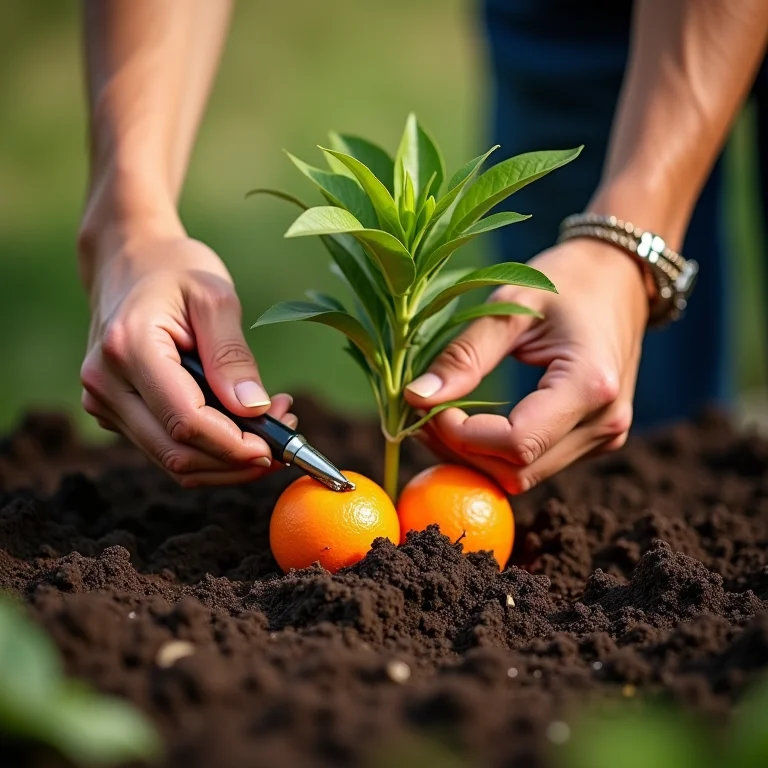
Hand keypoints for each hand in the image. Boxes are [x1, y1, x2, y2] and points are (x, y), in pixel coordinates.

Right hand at [79, 234, 294, 486]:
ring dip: (228, 460)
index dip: (236, 445)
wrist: (128, 262)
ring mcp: (105, 403)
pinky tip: (242, 424)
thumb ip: (232, 356)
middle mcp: (106, 384)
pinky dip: (209, 449)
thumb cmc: (176, 271)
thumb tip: (255, 409)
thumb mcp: (215, 297)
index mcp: (129, 349)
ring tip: (272, 427)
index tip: (279, 444)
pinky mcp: (115, 414)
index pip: (186, 421)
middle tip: (285, 436)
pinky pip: (166, 449)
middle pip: (178, 453)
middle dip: (238, 460)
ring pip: (173, 461)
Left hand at [404, 240, 648, 492]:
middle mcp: (605, 423)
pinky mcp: (595, 440)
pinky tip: (472, 425)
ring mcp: (605, 437)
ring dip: (475, 457)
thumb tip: (415, 398)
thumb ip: (464, 356)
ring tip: (442, 418)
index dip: (462, 435)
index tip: (428, 407)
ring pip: (523, 476)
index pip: (515, 442)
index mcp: (589, 385)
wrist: (620, 277)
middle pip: (517, 470)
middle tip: (423, 415)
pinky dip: (496, 454)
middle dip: (460, 451)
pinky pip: (536, 465)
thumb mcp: (508, 305)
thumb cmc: (566, 281)